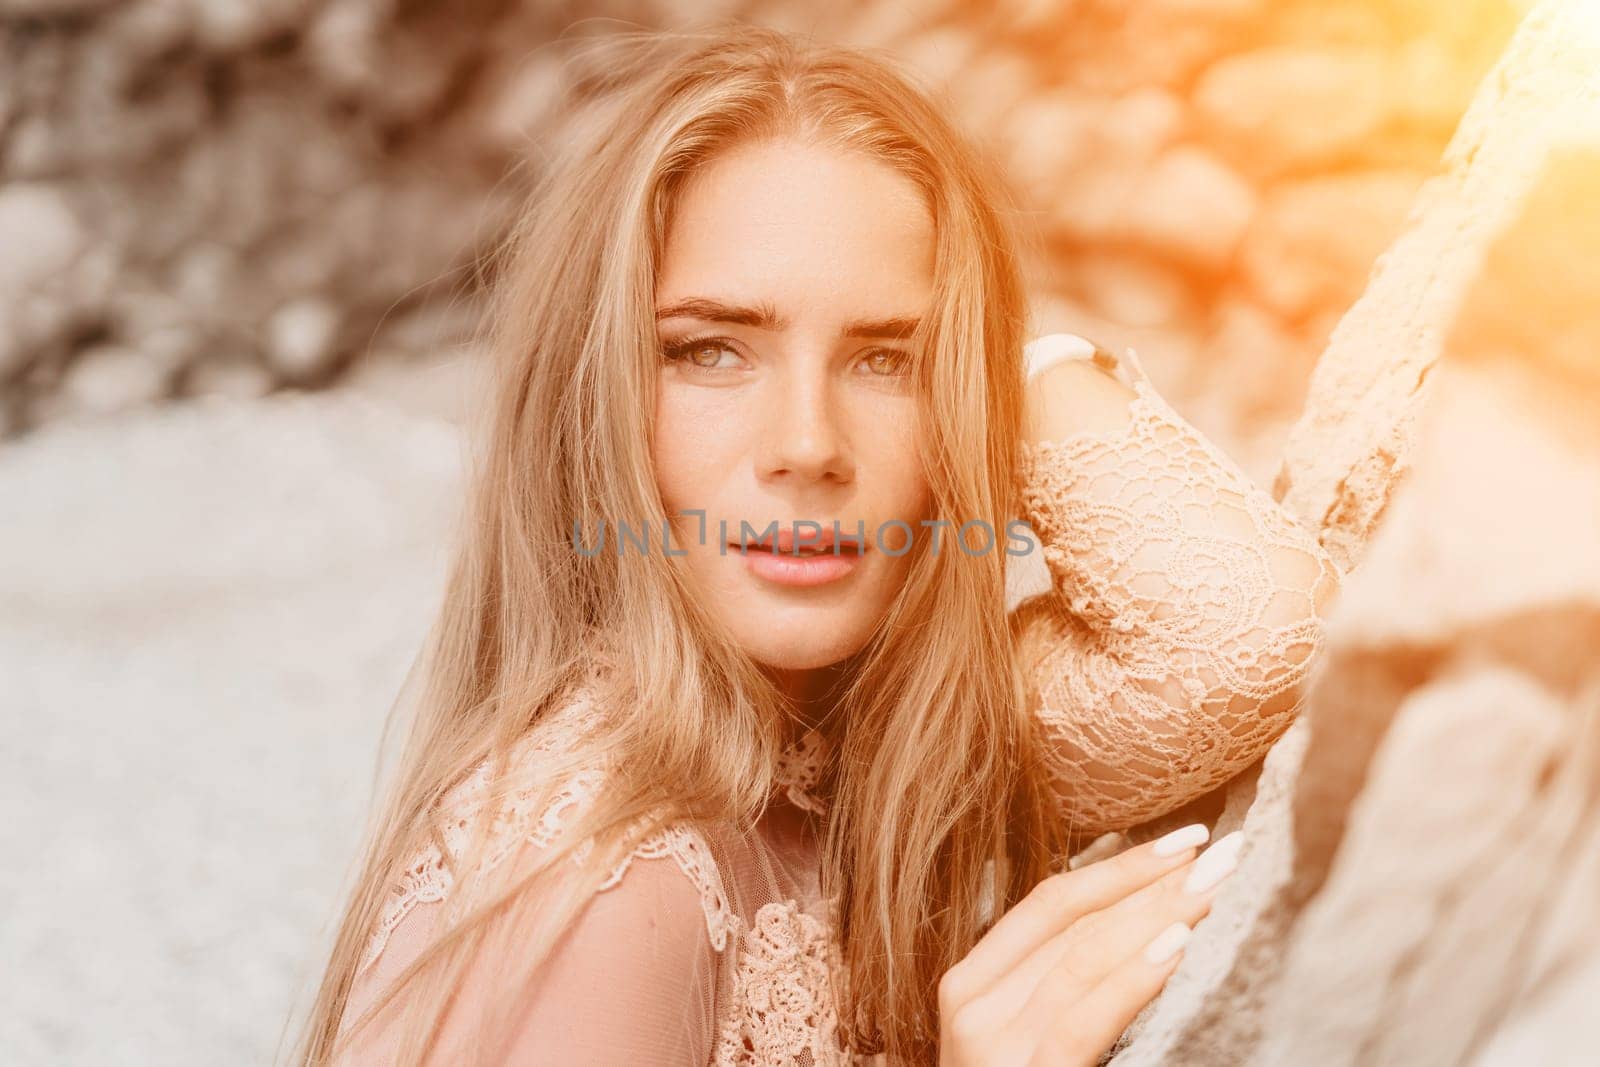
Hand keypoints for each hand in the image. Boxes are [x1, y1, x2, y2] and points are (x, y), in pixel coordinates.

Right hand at [937, 825, 1244, 1066]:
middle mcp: (970, 1002)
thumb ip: (1061, 983)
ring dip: (1156, 912)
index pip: (1049, 903)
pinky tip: (1177, 943)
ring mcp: (990, 1042)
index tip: (1182, 839)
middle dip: (1152, 879)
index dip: (1117, 864)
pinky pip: (1085, 1016)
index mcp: (969, 983)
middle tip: (1223, 849)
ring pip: (1083, 955)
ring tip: (1215, 884)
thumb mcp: (1027, 1035)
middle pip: (1073, 922)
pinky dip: (1134, 975)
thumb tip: (1142, 918)